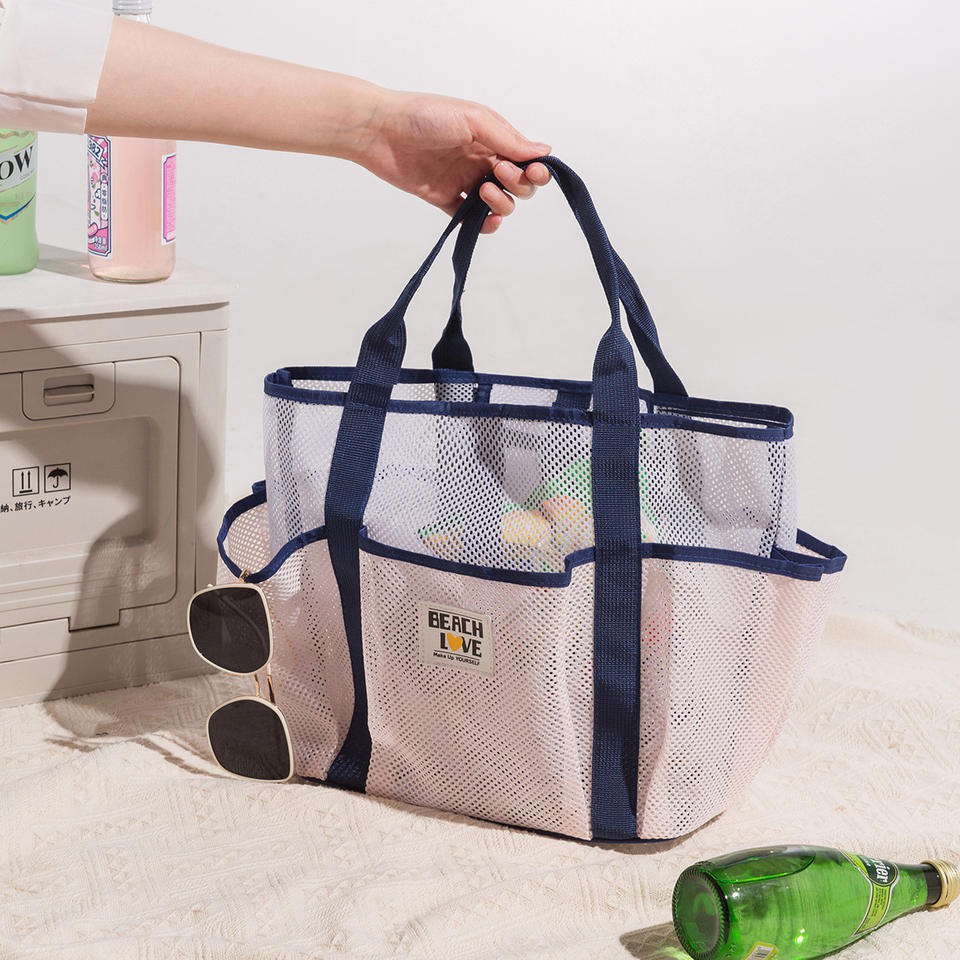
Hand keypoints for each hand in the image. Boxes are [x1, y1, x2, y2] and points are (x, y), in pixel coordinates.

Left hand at [351, 88, 551, 232]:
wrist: (380, 131)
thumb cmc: (424, 116)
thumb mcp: (473, 120)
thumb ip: (507, 140)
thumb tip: (543, 152)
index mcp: (491, 137)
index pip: (526, 159)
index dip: (535, 170)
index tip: (532, 172)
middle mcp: (481, 159)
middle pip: (517, 184)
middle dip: (518, 186)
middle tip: (499, 176)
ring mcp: (464, 181)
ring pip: (498, 204)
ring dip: (501, 204)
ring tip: (483, 194)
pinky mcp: (444, 199)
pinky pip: (470, 219)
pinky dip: (483, 225)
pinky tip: (486, 221)